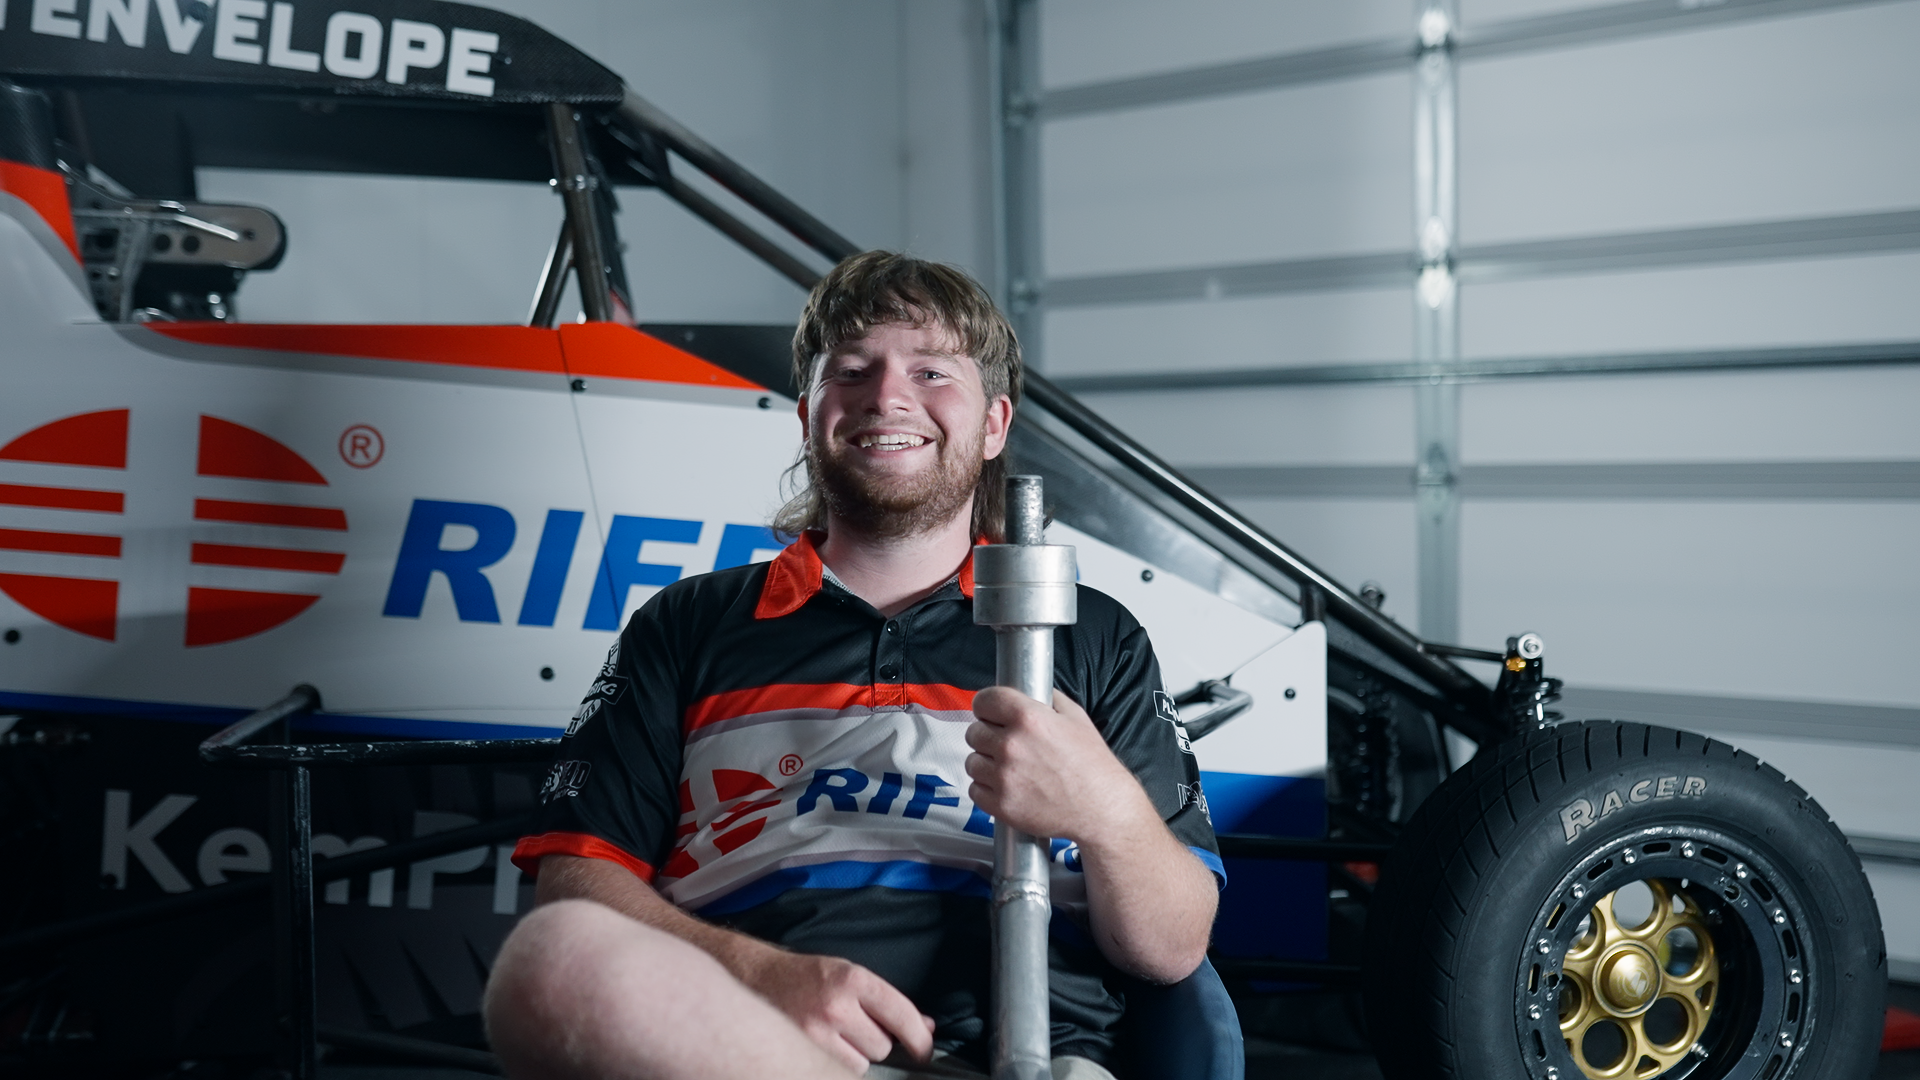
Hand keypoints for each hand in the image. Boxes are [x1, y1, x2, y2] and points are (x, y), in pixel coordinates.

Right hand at [736, 947, 934, 1071]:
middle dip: (874, 1040)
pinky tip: (822, 1046)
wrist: (755, 977)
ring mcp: (814, 1033)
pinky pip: (836, 1072)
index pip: (900, 1014)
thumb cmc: (807, 977)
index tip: (925, 1050)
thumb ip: (886, 1002)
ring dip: (854, 1056)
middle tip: (853, 1025)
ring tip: (833, 1034)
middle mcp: (834, 1006)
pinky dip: (835, 1064)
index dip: (919, 1038)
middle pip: (881, 1046)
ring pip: (860, 1064)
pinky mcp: (799, 1051)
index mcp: (852, 980)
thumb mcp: (849, 976)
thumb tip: (927, 1028)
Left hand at [965, 688, 1156, 843]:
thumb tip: (1030, 691)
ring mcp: (1004, 777)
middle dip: (987, 735)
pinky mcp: (1001, 804)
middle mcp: (1011, 745)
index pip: (985, 700)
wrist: (1102, 809)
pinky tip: (1006, 786)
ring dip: (986, 763)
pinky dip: (986, 788)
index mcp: (1028, 718)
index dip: (986, 706)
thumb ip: (1048, 699)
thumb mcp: (1076, 718)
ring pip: (972, 762)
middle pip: (974, 732)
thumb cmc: (1092, 765)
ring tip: (1008, 768)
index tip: (989, 713)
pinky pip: (975, 789)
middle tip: (1005, 744)